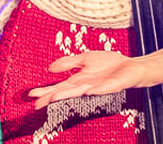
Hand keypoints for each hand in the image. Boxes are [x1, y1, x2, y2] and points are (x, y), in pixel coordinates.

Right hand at [27, 50, 147, 106]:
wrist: (132, 66)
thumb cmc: (110, 65)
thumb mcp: (85, 58)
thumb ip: (69, 63)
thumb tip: (50, 69)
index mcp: (79, 80)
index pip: (59, 87)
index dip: (46, 91)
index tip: (31, 95)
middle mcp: (86, 86)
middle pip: (66, 92)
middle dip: (52, 97)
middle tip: (37, 104)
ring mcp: (99, 87)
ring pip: (81, 92)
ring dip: (68, 95)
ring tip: (54, 98)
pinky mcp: (114, 85)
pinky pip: (105, 88)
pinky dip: (97, 90)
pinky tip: (89, 91)